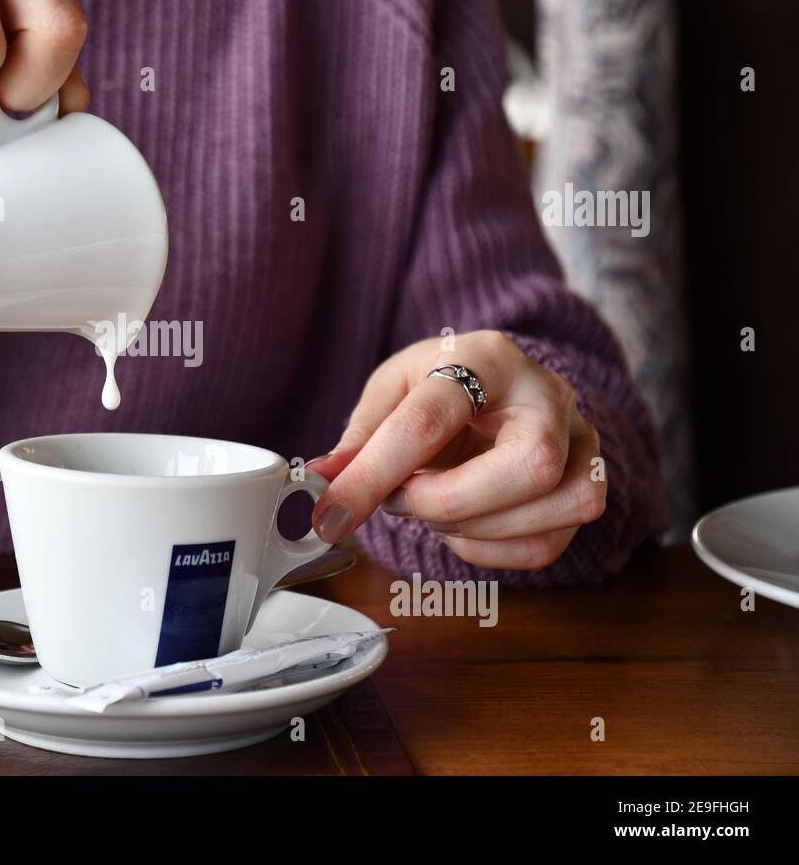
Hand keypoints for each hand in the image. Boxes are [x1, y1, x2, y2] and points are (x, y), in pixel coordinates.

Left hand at [308, 331, 605, 570]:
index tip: (331, 513)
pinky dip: (489, 550)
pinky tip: (463, 524)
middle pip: (528, 465)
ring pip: (554, 507)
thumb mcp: (392, 391)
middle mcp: (548, 395)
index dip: (374, 474)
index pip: (432, 420)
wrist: (499, 387)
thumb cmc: (442, 386)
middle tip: (403, 500)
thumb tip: (321, 479)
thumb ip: (359, 438)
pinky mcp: (588, 487)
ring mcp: (581, 442)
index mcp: (486, 358)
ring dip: (474, 528)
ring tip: (433, 506)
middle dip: (450, 501)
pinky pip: (546, 545)